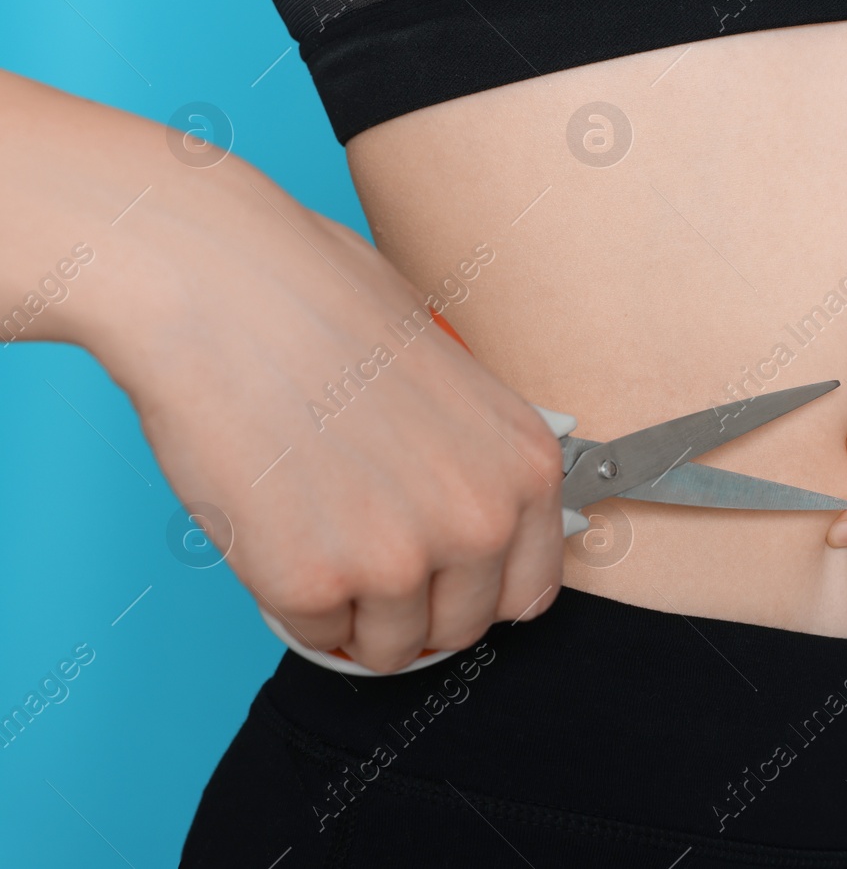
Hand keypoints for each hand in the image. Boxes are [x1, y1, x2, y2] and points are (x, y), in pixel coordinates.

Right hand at [97, 155, 565, 671]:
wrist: (227, 289)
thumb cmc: (326, 306)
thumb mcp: (453, 378)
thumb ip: (473, 459)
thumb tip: (464, 513)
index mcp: (527, 468)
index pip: (528, 591)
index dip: (477, 590)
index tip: (442, 582)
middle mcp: (482, 521)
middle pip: (461, 627)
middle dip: (414, 608)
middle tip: (363, 559)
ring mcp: (401, 560)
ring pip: (387, 647)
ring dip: (352, 612)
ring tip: (316, 532)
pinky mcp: (315, 583)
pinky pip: (312, 633)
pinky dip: (289, 598)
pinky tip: (275, 526)